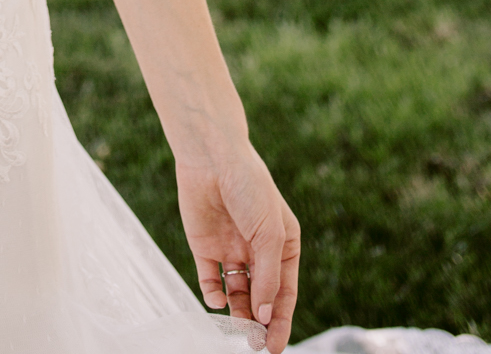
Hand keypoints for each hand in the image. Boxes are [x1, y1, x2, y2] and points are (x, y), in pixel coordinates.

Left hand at [175, 145, 298, 353]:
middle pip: (261, 297)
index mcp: (282, 245)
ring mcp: (231, 249)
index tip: (275, 348)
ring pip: (237, 293)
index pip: (284, 292)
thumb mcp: (269, 233)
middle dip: (259, 323)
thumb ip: (268, 277)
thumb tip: (265, 317)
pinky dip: (213, 295)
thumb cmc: (249, 187)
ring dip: (238, 314)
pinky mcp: (205, 246)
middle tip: (255, 346)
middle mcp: (257, 251)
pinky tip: (218, 299)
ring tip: (238, 332)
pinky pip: (210, 280)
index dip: (281, 321)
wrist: (211, 155)